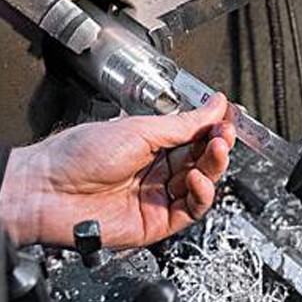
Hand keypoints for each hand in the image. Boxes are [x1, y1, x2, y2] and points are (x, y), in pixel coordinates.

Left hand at [0, 93, 235, 248]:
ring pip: (202, 183)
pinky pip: (192, 209)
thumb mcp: (140, 128)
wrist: (48, 188)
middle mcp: (157, 170)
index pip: (195, 136)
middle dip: (217, 144)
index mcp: (153, 143)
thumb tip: (215, 105)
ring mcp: (158, 195)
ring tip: (215, 150)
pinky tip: (197, 177)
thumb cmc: (78, 154)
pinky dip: (202, 193)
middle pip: (202, 159)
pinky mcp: (158, 221)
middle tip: (224, 134)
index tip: (228, 116)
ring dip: (214, 165)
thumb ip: (184, 122)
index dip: (214, 127)